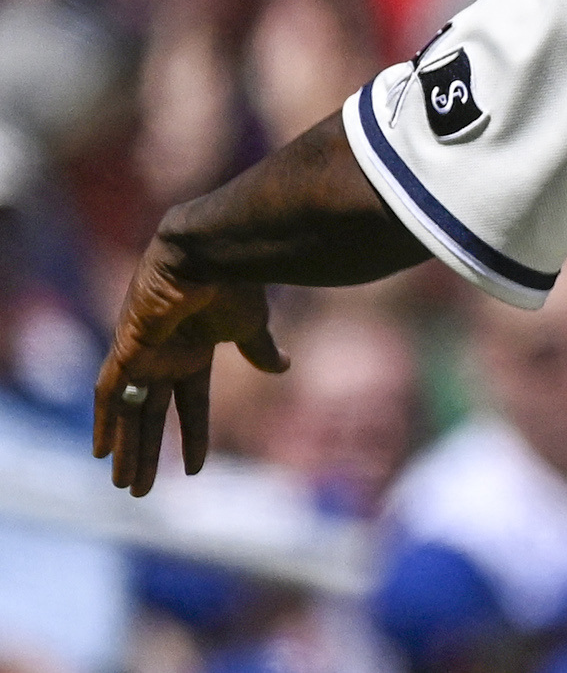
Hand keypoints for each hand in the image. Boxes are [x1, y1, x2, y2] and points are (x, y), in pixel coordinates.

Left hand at [92, 235, 287, 495]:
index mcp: (195, 352)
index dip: (194, 436)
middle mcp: (166, 357)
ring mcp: (144, 355)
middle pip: (152, 417)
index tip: (195, 470)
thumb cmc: (235, 284)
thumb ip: (259, 349)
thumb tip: (283, 367)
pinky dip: (105, 421)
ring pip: (131, 413)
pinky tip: (102, 451)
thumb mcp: (251, 325)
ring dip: (128, 450)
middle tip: (139, 492)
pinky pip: (110, 393)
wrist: (210, 254)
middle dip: (147, 453)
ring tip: (125, 487)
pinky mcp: (127, 349)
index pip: (192, 404)